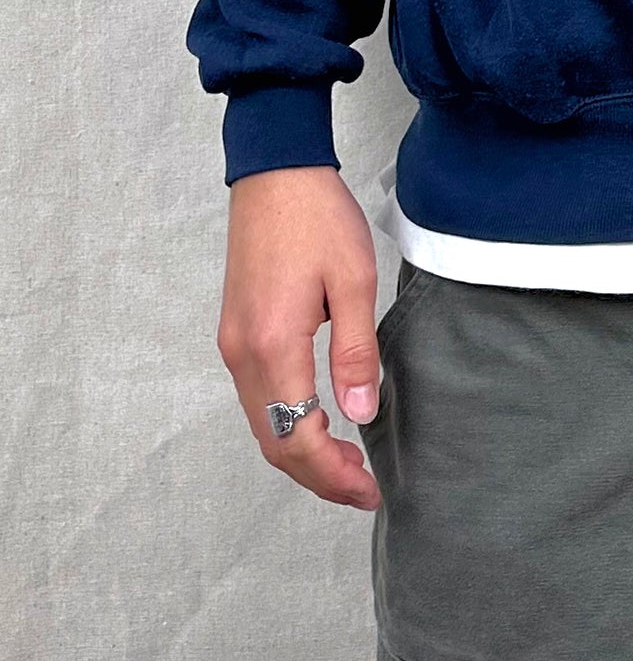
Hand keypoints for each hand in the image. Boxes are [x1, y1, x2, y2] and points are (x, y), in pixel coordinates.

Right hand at [216, 166, 381, 508]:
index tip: (370, 487)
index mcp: (273, 345)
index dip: (333, 473)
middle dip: (318, 475)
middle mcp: (242, 353)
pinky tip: (321, 420)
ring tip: (349, 463)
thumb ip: (356, 352)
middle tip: (364, 489)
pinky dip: (287, 423)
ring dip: (302, 451)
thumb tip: (360, 416)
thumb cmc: (318, 218)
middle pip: (274, 441)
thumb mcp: (353, 280)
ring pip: (262, 423)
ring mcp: (234, 343)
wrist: (276, 172)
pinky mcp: (237, 330)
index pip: (297, 437)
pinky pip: (258, 397)